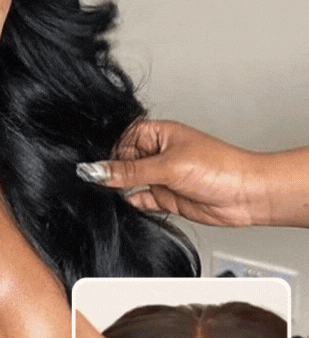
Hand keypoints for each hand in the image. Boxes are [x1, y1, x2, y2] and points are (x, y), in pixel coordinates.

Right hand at [76, 120, 262, 226]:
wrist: (245, 195)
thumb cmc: (220, 168)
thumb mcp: (167, 166)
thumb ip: (129, 172)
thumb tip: (96, 170)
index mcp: (157, 133)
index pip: (120, 139)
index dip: (107, 152)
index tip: (91, 166)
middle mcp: (157, 153)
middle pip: (121, 161)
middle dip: (110, 172)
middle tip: (97, 182)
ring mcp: (160, 175)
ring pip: (128, 182)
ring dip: (119, 188)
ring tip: (108, 193)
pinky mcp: (164, 196)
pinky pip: (139, 199)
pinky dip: (131, 202)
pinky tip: (125, 203)